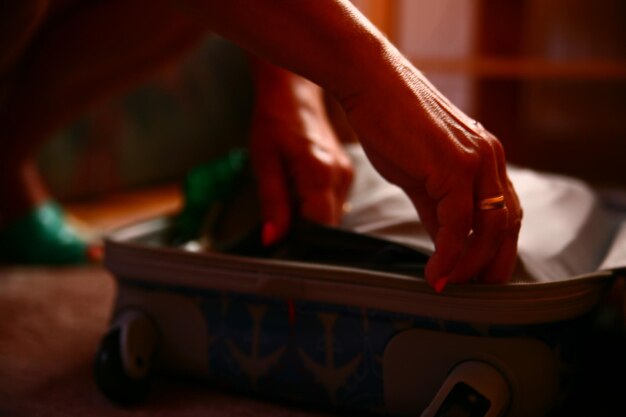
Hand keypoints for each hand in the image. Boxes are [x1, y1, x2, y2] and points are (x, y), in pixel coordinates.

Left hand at [248, 60, 352, 244]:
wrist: (294, 92)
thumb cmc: (275, 122)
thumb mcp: (265, 163)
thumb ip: (272, 203)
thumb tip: (273, 239)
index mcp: (320, 173)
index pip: (320, 227)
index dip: (301, 239)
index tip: (283, 239)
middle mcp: (340, 176)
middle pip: (328, 226)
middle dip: (305, 230)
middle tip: (280, 220)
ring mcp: (347, 174)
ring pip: (331, 216)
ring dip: (310, 218)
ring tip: (288, 198)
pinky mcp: (347, 173)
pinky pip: (333, 203)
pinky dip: (316, 206)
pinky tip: (299, 191)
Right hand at [341, 60, 521, 286]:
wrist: (371, 84)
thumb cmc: (390, 123)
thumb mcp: (418, 174)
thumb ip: (435, 209)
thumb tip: (444, 245)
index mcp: (485, 158)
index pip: (505, 213)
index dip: (496, 250)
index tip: (477, 275)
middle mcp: (489, 158)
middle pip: (506, 226)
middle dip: (492, 265)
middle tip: (472, 291)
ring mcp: (476, 160)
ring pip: (489, 229)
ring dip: (470, 265)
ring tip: (449, 284)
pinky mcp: (454, 165)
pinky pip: (459, 224)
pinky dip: (450, 255)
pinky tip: (436, 273)